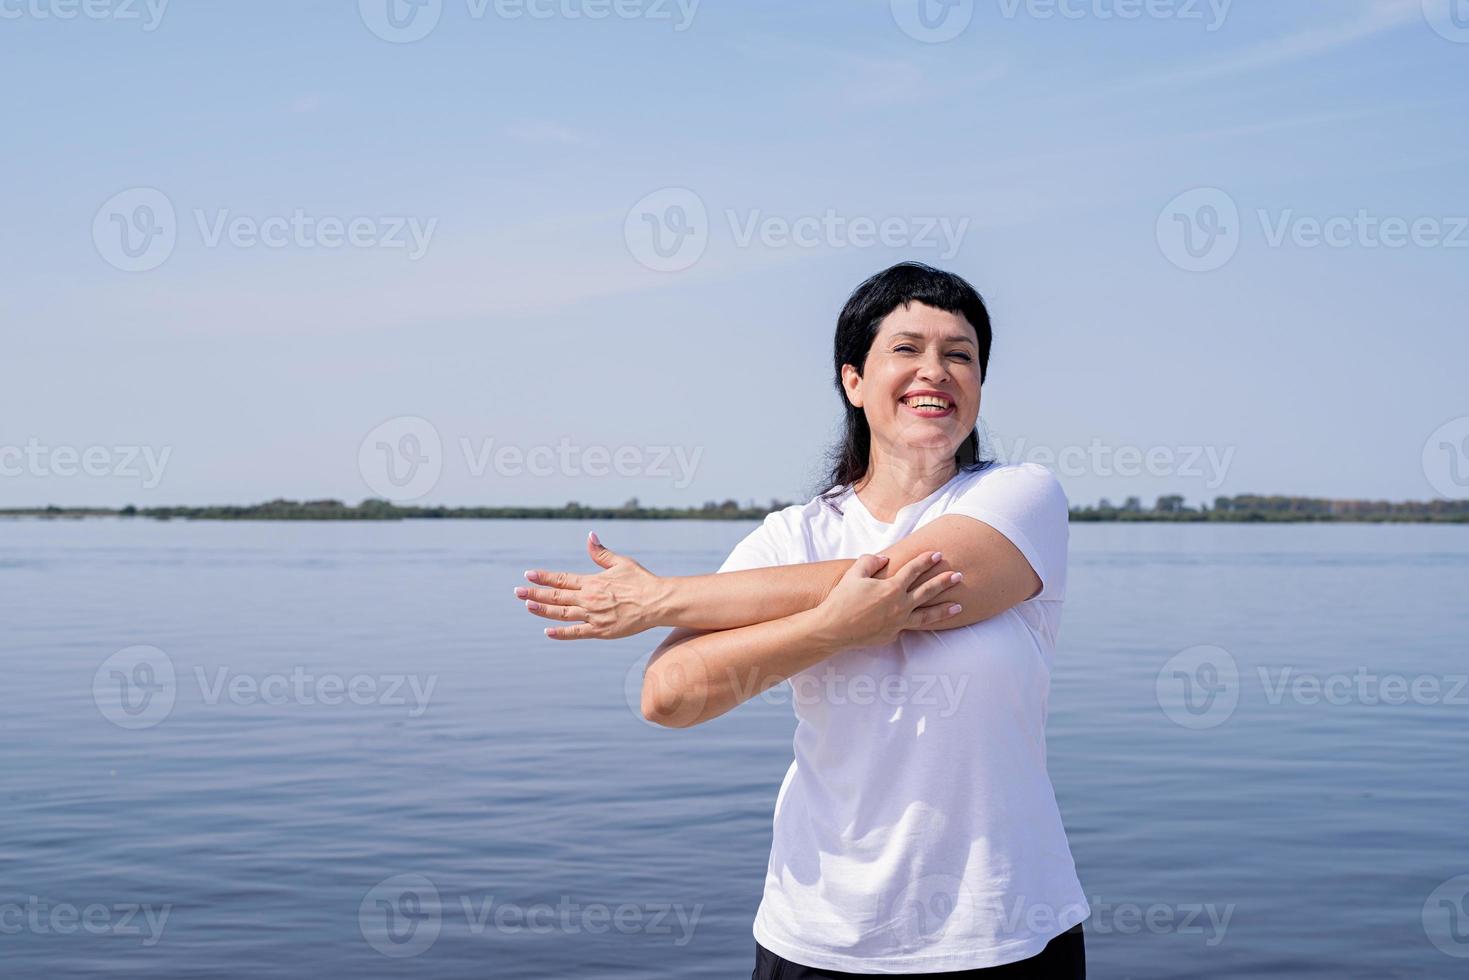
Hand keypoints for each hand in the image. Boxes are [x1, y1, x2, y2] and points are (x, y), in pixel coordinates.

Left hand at [516, 532, 664, 639]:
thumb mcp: (621, 562)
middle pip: (556, 596)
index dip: (544, 577)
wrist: (657, 602)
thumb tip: (589, 536)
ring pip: (562, 613)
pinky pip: (576, 633)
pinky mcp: (600, 631)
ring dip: (543, 609)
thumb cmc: (641, 581)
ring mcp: (593, 616)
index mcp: (592, 581)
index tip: (528, 575)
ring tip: (528, 605)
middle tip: (517, 592)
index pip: (562, 578)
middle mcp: (588, 599)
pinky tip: (548, 632)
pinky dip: (561, 633)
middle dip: (535, 593)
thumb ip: (602, 553)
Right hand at [813, 551, 963, 648]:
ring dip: (944, 610)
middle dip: (944, 582)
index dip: (926, 560)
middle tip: (958, 576)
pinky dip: (917, 623)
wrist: (833, 629)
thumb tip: (884, 559)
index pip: (914, 570)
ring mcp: (898, 623)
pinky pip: (908, 627)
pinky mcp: (892, 635)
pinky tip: (923, 621)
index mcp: (892, 588)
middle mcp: (900, 606)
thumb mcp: (854, 574)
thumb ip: (870, 562)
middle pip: (928, 591)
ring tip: (959, 606)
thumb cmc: (841, 600)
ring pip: (927, 616)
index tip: (937, 554)